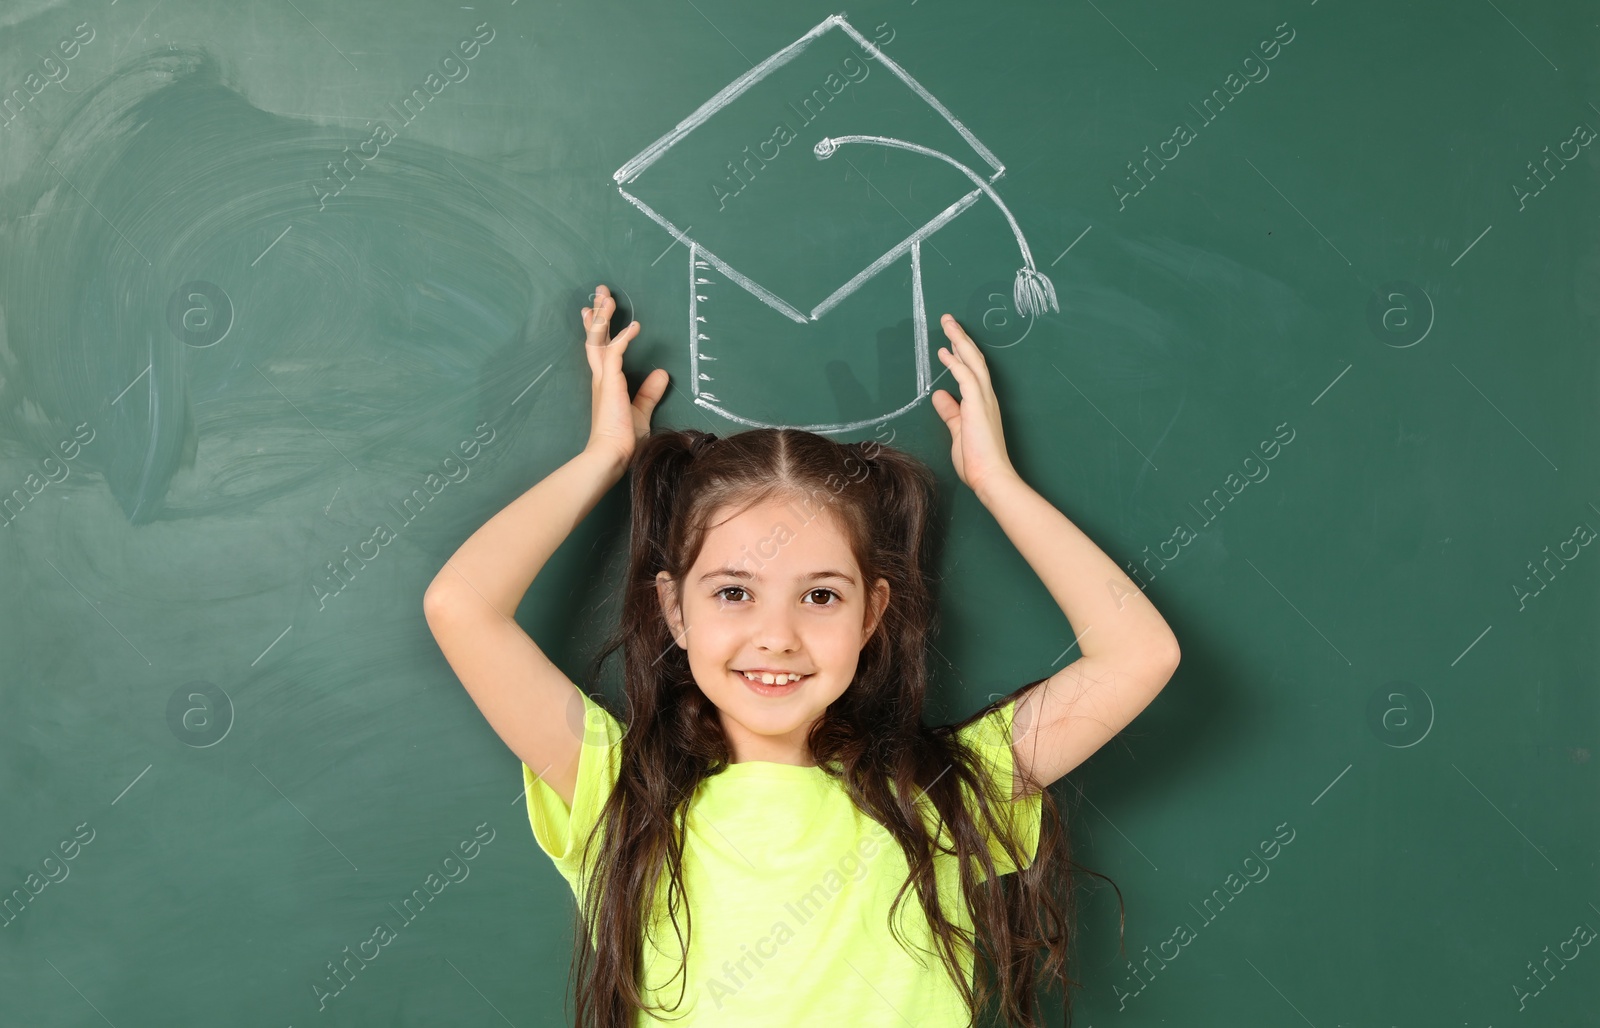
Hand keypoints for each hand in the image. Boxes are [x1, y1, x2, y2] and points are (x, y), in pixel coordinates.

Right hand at [582, 284, 667, 468]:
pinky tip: (635, 326)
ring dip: (604, 316)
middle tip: (599, 292)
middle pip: (595, 337)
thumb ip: (649, 392)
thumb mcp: (641, 410)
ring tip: (608, 296)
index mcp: (605, 382)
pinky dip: (624, 337)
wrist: (614, 454)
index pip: (599, 349)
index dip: (597, 329)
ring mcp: (603, 378)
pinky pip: (615, 352)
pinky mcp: (610, 382)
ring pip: (599, 338)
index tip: (594, 311)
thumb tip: (662, 373)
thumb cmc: (623, 439)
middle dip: (598, 313)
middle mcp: (600, 376)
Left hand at [930, 314, 1017, 496]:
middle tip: (949, 320)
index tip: (950, 341)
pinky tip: (945, 352)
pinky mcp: (978, 406)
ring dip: (959, 341)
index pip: (972, 371)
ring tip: (947, 324)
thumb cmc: (977, 460)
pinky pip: (967, 377)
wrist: (990, 476)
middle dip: (961, 338)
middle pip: (974, 359)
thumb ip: (950, 412)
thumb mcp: (958, 431)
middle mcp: (986, 397)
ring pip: (972, 362)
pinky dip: (956, 363)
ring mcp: (984, 400)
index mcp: (982, 403)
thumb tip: (940, 395)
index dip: (961, 353)